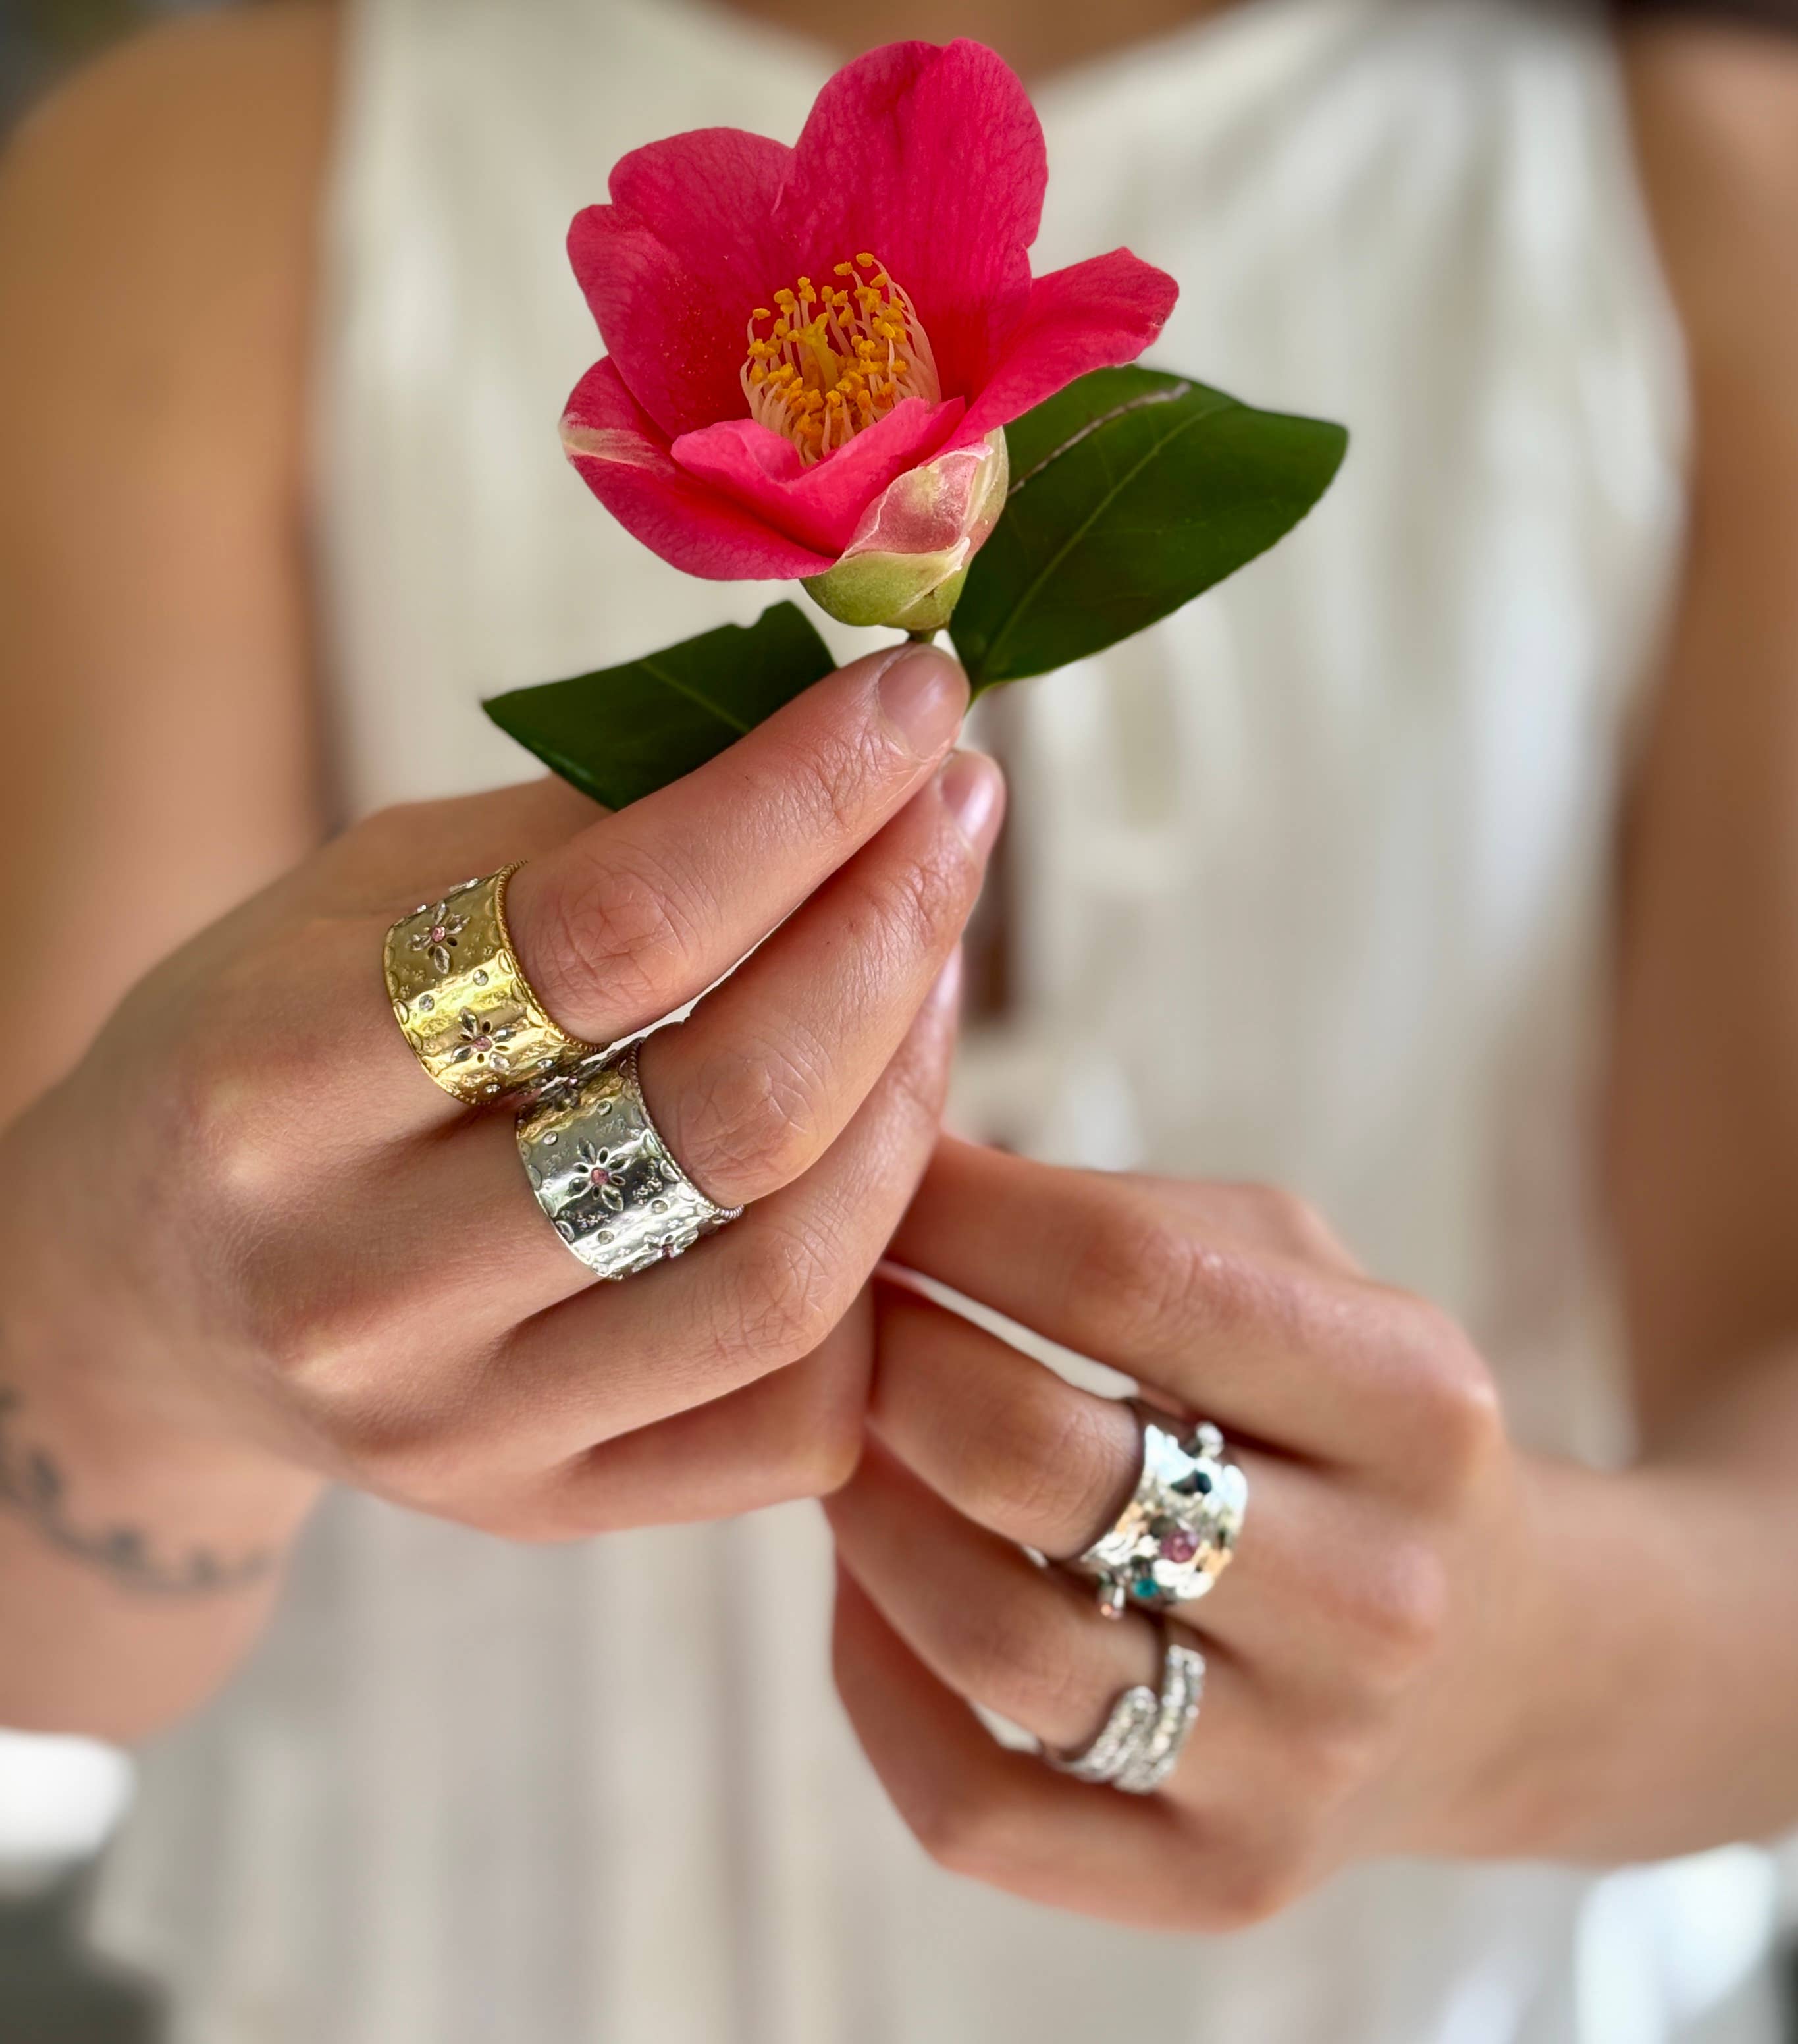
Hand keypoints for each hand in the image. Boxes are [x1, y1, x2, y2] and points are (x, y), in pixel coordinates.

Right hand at [0, 644, 999, 1574]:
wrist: (139, 1293)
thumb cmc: (263, 1050)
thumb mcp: (361, 898)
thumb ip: (581, 839)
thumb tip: (835, 757)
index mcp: (277, 1080)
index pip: (614, 930)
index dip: (804, 799)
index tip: (918, 697)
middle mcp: (361, 1284)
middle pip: (731, 1112)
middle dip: (892, 929)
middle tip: (956, 811)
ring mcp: (462, 1428)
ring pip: (788, 1277)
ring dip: (912, 1092)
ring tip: (931, 960)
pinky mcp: (543, 1510)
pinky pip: (794, 1418)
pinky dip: (878, 1272)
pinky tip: (881, 1144)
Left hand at [827, 1139, 1577, 1929]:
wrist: (1511, 1666)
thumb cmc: (1352, 1423)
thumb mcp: (1303, 1277)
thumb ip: (1123, 1216)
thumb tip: (894, 1164)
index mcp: (1413, 1403)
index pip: (1130, 1280)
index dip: (958, 1217)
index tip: (865, 1181)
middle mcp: (1377, 1596)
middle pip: (1034, 1461)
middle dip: (888, 1361)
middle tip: (834, 1320)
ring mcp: (1302, 1761)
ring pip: (988, 1635)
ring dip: (863, 1514)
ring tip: (841, 1441)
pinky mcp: (1223, 1881)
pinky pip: (975, 1804)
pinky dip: (877, 1679)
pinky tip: (868, 1590)